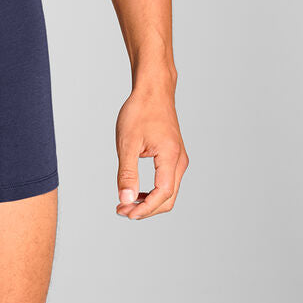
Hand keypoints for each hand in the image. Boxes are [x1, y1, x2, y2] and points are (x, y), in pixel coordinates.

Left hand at [114, 85, 187, 218]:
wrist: (153, 90)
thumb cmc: (139, 111)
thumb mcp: (127, 142)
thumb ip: (127, 173)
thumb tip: (126, 199)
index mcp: (170, 156)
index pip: (163, 194)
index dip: (145, 208)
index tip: (125, 212)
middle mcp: (179, 160)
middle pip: (168, 198)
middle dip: (146, 209)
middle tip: (122, 210)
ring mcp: (178, 158)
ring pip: (169, 192)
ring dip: (149, 201)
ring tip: (126, 203)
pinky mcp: (174, 156)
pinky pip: (167, 181)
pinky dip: (153, 191)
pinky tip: (136, 191)